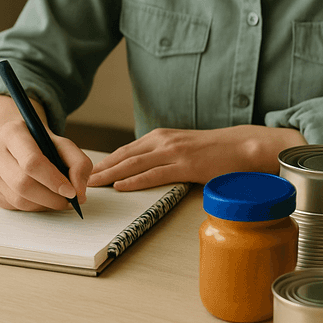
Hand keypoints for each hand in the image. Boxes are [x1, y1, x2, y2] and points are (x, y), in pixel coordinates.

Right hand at [0, 94, 92, 210]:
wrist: (16, 140)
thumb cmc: (41, 142)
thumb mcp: (63, 144)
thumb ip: (78, 164)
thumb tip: (79, 193)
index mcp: (12, 132)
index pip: (31, 162)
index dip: (53, 180)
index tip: (71, 192)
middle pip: (23, 184)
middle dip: (51, 198)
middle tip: (70, 201)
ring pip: (18, 200)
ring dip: (45, 205)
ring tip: (60, 200)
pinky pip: (14, 206)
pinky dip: (35, 207)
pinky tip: (45, 199)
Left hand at [87, 125, 305, 190]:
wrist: (244, 145)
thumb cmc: (215, 150)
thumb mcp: (183, 148)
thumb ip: (163, 156)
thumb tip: (142, 172)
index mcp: (160, 136)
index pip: (125, 150)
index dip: (105, 162)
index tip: (86, 172)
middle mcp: (163, 140)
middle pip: (123, 156)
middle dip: (99, 169)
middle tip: (78, 180)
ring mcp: (174, 151)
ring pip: (133, 164)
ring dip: (110, 176)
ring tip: (91, 185)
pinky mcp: (186, 165)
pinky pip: (154, 174)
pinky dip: (134, 180)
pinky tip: (120, 186)